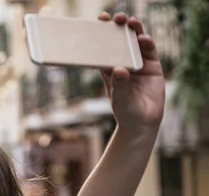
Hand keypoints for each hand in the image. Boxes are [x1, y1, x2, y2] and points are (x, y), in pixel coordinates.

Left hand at [98, 12, 165, 130]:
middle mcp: (124, 63)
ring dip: (133, 31)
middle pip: (120, 41)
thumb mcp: (119, 99)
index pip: (104, 49)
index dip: (101, 36)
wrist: (142, 123)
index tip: (98, 23)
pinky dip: (147, 44)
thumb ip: (119, 85)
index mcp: (109, 70)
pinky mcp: (152, 66)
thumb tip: (119, 70)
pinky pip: (149, 51)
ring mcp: (139, 64)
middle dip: (118, 28)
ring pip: (136, 42)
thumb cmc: (125, 111)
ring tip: (130, 22)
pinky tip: (143, 38)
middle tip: (115, 18)